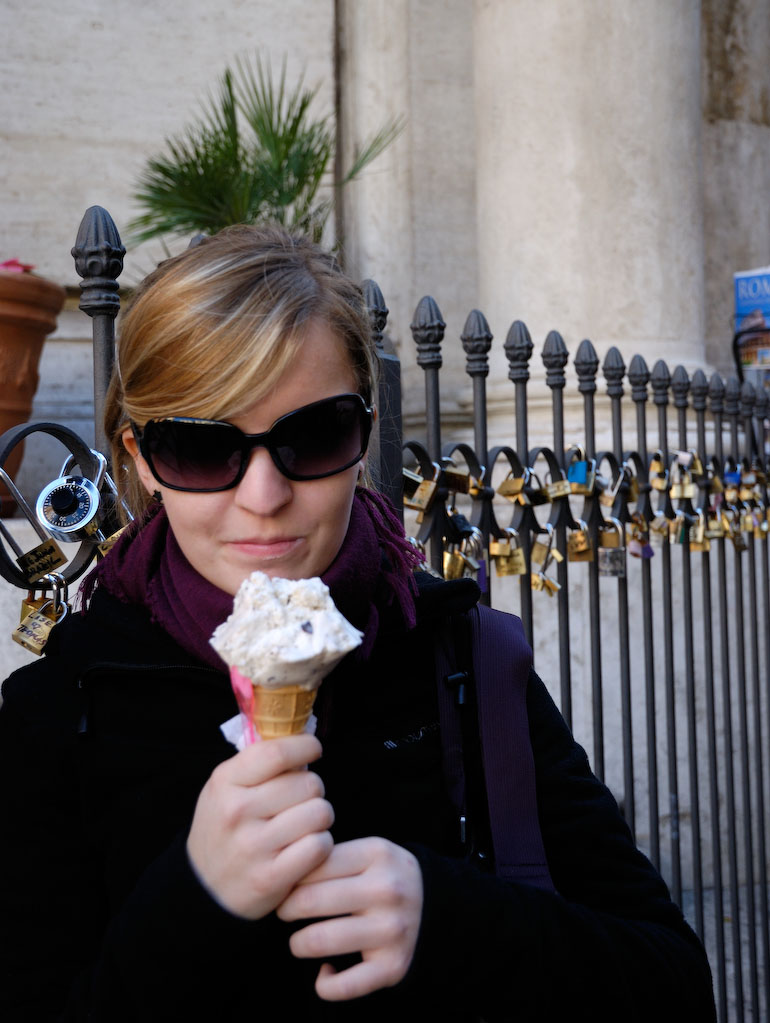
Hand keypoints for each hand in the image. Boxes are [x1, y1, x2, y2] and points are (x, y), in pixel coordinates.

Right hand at [186, 735, 333, 919]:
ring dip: (320, 817)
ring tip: (304, 823)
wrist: (202, 888)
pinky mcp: (270, 877)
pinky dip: (321, 845)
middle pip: (308, 783)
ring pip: (319, 813)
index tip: (313, 749)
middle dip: (313, 789)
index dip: (306, 746)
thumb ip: (259, 763)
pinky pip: (319, 846)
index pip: (278, 752)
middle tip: (301, 800)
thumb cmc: (224, 829)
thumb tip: (303, 741)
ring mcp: (253, 846)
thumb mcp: (225, 787)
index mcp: (226, 781)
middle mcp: (237, 811)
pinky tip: (306, 846)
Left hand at [276, 837, 422, 1000]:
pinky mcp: (394, 966)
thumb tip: (282, 875)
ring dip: (298, 944)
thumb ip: (329, 857)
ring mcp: (393, 929)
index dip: (290, 878)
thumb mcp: (365, 853)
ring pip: (318, 940)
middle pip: (309, 901)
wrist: (435, 906)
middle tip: (285, 912)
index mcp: (377, 854)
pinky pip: (343, 985)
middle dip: (286, 909)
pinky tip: (325, 972)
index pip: (312, 865)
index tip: (287, 887)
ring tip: (300, 942)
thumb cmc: (382, 877)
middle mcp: (388, 889)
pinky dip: (324, 984)